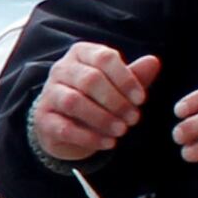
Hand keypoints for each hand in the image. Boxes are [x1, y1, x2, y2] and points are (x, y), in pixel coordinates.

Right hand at [28, 43, 158, 163]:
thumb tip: (154, 62)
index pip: (104, 58)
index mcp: (82, 53)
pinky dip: (89, 137)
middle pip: (89, 80)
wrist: (64, 124)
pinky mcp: (43, 119)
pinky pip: (65, 128)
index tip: (141, 99)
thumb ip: (134, 75)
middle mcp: (61, 69)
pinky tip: (108, 143)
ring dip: (102, 118)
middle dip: (116, 101)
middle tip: (134, 119)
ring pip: (74, 102)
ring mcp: (49, 93)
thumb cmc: (95, 98)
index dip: (125, 79)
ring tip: (122, 131)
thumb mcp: (117, 85)